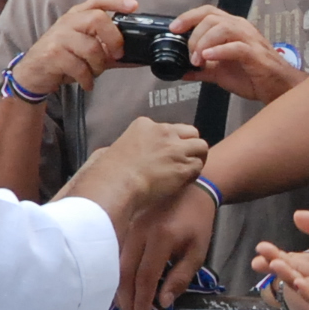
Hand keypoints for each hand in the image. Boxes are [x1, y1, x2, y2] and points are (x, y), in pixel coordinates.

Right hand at [15, 0, 136, 97]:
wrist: (33, 74)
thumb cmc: (63, 59)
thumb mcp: (89, 52)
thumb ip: (112, 53)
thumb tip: (140, 58)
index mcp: (79, 16)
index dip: (117, 1)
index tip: (134, 6)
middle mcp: (68, 21)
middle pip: (97, 19)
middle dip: (114, 39)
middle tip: (117, 55)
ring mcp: (59, 37)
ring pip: (91, 47)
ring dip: (99, 66)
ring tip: (95, 73)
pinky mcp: (52, 55)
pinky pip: (79, 67)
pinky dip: (88, 79)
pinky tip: (87, 83)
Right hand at [65, 118, 206, 224]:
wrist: (117, 184)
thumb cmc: (107, 172)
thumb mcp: (112, 149)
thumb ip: (125, 148)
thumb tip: (117, 156)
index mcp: (144, 125)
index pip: (168, 128)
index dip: (169, 142)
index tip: (163, 155)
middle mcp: (164, 131)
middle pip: (190, 132)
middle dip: (189, 145)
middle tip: (182, 160)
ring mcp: (176, 147)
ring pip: (201, 147)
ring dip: (196, 158)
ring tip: (187, 171)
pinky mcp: (184, 165)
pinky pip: (198, 166)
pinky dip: (194, 174)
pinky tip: (184, 182)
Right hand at [118, 179, 219, 309]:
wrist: (192, 189)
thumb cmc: (197, 221)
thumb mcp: (198, 251)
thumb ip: (180, 277)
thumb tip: (162, 302)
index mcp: (160, 237)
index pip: (145, 277)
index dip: (142, 302)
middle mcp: (139, 232)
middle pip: (125, 273)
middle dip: (126, 300)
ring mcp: (129, 227)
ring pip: (116, 264)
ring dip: (119, 289)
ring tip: (126, 308)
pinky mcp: (125, 225)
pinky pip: (117, 254)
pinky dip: (117, 274)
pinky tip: (122, 287)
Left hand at [173, 7, 307, 104]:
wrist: (277, 88)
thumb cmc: (253, 76)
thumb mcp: (220, 73)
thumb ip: (201, 70)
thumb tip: (182, 72)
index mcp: (231, 28)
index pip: (207, 12)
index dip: (188, 17)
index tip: (174, 29)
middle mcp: (240, 28)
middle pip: (211, 18)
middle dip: (194, 35)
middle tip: (188, 55)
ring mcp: (249, 40)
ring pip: (222, 28)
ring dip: (204, 43)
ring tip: (196, 60)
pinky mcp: (255, 54)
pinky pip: (236, 47)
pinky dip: (219, 51)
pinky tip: (207, 58)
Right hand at [254, 209, 308, 309]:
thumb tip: (296, 216)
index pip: (294, 259)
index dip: (277, 255)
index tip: (261, 248)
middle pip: (294, 273)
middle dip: (275, 267)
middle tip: (258, 260)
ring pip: (304, 287)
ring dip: (288, 277)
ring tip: (275, 265)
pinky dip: (307, 292)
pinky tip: (297, 280)